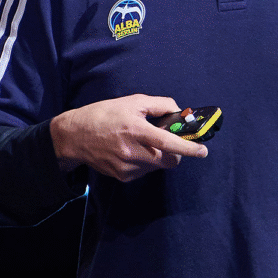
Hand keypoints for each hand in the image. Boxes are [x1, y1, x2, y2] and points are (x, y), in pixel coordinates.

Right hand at [49, 94, 207, 181]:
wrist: (74, 136)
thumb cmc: (104, 114)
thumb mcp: (132, 102)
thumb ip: (160, 105)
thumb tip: (179, 112)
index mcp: (136, 130)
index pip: (169, 143)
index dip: (189, 148)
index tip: (203, 151)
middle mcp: (133, 152)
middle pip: (169, 161)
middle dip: (176, 153)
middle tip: (169, 141)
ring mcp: (127, 167)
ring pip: (157, 166)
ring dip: (159, 156)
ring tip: (143, 142)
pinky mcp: (122, 176)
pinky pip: (144, 171)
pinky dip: (146, 162)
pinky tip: (132, 150)